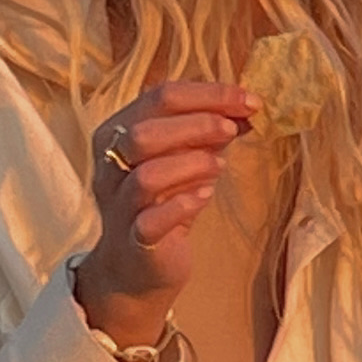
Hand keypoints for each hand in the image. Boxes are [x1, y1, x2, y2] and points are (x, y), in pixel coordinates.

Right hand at [72, 80, 256, 345]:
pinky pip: (150, 221)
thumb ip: (209, 131)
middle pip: (144, 132)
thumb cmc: (163, 202)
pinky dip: (182, 205)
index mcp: (118, 133)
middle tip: (233, 128)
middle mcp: (111, 166)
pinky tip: (205, 196)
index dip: (208, 94)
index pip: (159, 97)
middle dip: (196, 124)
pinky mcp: (134, 241)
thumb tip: (247, 106)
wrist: (138, 268)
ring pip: (145, 176)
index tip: (250, 100)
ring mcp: (119, 206)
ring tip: (220, 166)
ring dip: (190, 164)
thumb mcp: (187, 157)